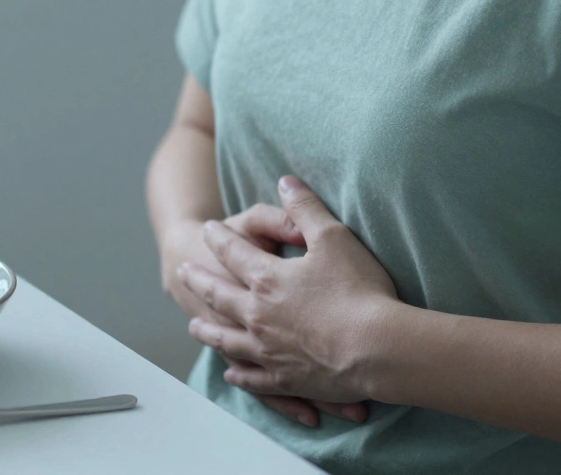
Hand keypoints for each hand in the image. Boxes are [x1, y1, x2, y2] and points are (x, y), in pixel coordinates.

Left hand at [161, 204, 366, 425]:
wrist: (378, 350)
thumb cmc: (359, 290)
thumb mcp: (333, 237)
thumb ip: (305, 208)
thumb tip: (285, 180)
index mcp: (267, 279)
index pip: (233, 252)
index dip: (219, 238)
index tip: (207, 229)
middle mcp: (257, 315)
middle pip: (219, 295)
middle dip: (199, 282)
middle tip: (182, 274)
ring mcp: (267, 350)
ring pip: (226, 339)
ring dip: (207, 331)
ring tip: (193, 327)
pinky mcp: (284, 379)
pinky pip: (253, 378)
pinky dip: (240, 375)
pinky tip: (232, 374)